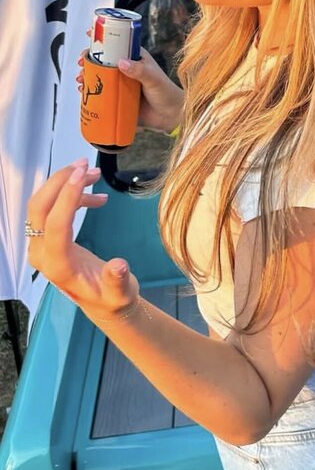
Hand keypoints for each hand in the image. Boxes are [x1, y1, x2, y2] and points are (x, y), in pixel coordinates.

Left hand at [26, 160, 138, 316]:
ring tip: (95, 176)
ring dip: (65, 185)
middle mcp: (42, 254)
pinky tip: (95, 197)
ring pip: (42, 205)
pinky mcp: (46, 239)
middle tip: (86, 165)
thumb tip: (119, 265)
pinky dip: (71, 197)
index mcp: (59, 266)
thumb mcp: (120, 294)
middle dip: (60, 182)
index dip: (68, 197)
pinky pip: (50, 209)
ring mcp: (41, 245)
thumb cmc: (112, 298)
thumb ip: (118, 280)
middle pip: (39, 208)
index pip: (55, 224)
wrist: (102, 304)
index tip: (84, 174)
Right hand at [77, 32, 183, 132]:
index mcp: (134, 58)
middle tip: (82, 63)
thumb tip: (122, 63)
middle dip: (89, 60)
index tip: (90, 35)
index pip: (116, 44)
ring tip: (81, 80)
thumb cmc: (166, 93)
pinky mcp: (117, 99)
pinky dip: (91, 93)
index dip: (102, 39)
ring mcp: (120, 84)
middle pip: (103, 61)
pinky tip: (83, 93)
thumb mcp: (153, 78)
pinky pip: (101, 94)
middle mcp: (125, 69)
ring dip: (87, 76)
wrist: (170, 117)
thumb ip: (139, 70)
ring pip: (99, 77)